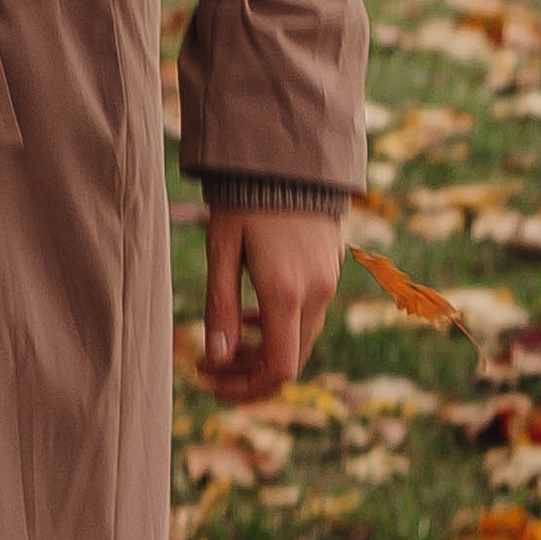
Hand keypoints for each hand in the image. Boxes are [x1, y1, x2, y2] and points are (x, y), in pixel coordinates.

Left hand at [202, 204, 343, 403]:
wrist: (289, 152)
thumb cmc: (247, 196)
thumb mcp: (223, 248)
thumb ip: (222, 306)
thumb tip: (218, 357)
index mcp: (288, 292)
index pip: (278, 369)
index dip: (245, 386)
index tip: (210, 378)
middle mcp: (317, 293)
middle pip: (290, 361)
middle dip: (249, 374)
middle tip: (209, 365)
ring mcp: (329, 281)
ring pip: (300, 340)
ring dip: (264, 351)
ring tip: (224, 343)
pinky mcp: (331, 269)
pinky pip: (309, 316)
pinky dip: (281, 328)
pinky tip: (253, 316)